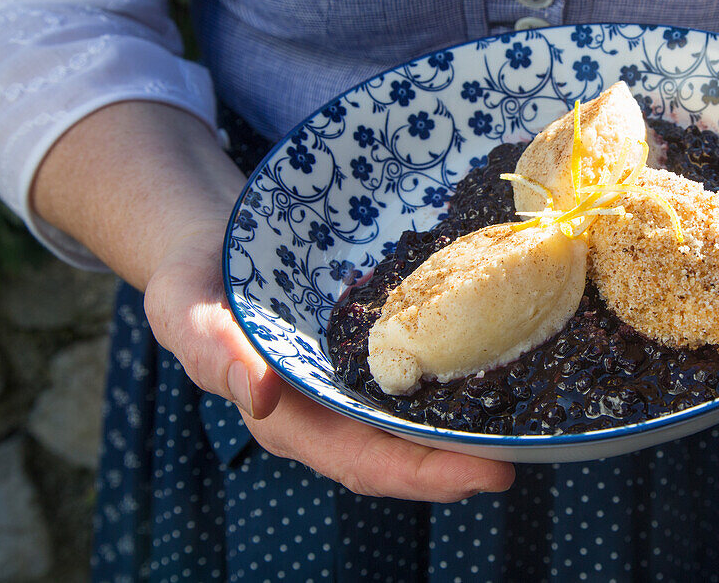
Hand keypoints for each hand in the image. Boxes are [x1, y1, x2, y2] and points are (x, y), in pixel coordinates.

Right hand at [32, 101, 513, 501]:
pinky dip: (459, 371)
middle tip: (529, 455)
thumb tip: (261, 394)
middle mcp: (334, 409)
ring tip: (533, 420)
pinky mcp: (375, 345)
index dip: (423, 477)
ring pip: (421, 415)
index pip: (364, 463)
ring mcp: (358, 380)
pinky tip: (500, 356)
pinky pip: (421, 367)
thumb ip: (214, 352)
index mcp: (293, 420)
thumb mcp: (184, 312)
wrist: (213, 241)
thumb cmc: (193, 283)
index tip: (484, 476)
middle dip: (465, 460)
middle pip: (407, 450)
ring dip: (473, 422)